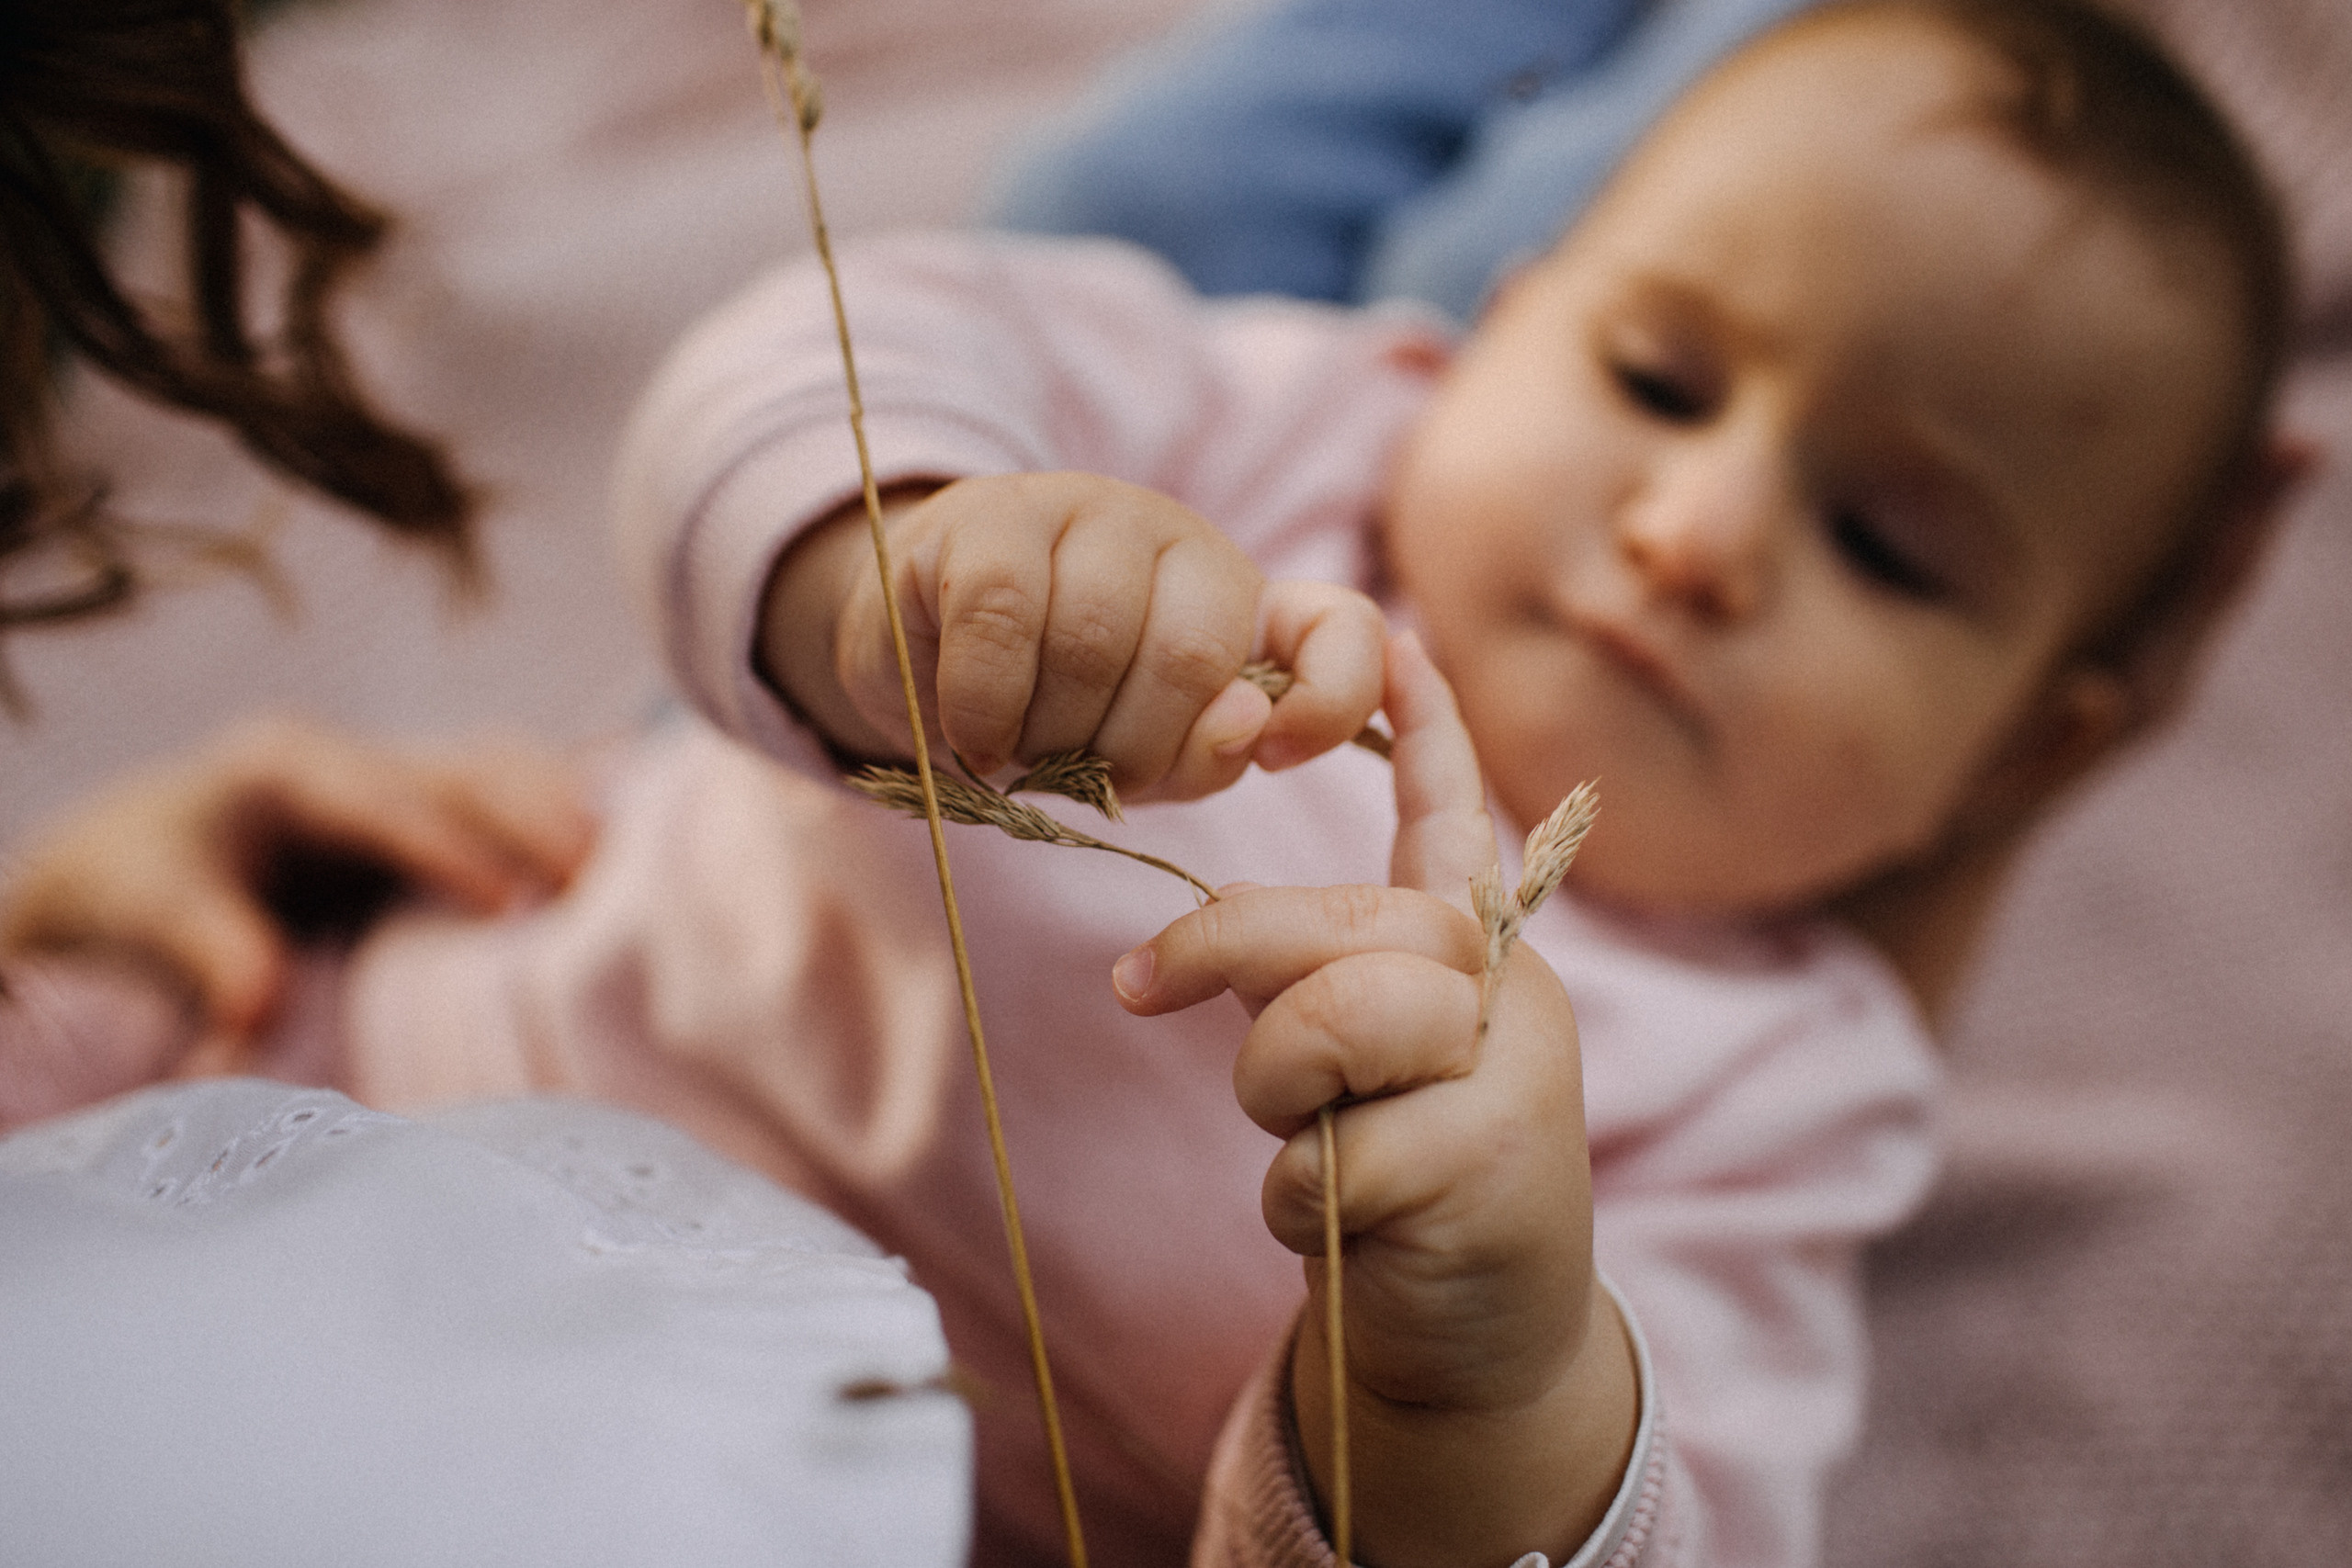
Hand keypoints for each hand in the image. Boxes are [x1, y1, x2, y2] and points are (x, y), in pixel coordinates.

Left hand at [0, 716, 594, 1048]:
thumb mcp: (147, 908)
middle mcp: (357, 756)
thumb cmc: (141, 884)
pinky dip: (575, 816)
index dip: (443, 846)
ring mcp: (405, 773)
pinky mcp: (439, 807)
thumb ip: (206, 947)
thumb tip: (259, 1006)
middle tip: (601, 875)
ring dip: (571, 814)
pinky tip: (638, 854)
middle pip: (467, 766)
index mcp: (282, 765)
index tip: (504, 902)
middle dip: (536, 815)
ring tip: (636, 869)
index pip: (379, 799)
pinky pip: (520, 795)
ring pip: (509, 770)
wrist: (140, 860)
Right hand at [757, 472, 1384, 799]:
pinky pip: (1002, 622)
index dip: (1329, 700)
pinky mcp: (990, 517)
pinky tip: (973, 735)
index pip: (1339, 629)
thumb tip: (1250, 727)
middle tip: (1080, 778)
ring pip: (1095, 642)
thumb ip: (1209, 752)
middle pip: (1193, 659)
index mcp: (1243, 603)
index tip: (1275, 756)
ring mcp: (1089, 511)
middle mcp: (1182, 540)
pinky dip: (985, 708)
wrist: (918, 642)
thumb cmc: (1051, 709)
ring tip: (1019, 752)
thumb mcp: (1146, 754)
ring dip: (1049, 735)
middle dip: (1133, 751)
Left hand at [1112, 633, 1637, 1565]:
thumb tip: (1194, 943)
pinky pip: (1326, 1155)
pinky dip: (1297, 1199)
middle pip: (1348, 923)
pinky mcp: (1490, 1173)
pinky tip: (1349, 1226)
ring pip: (1334, 1026)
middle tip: (1134, 986)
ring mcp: (1512, 1081)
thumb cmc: (1401, 1177)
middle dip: (1225, 951)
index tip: (1388, 640)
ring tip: (1311, 1140)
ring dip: (1275, 1094)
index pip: (1454, 819)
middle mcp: (1510, 995)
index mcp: (1478, 950)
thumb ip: (1312, 978)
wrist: (1482, 1342)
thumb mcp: (1354, 1062)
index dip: (1425, 731)